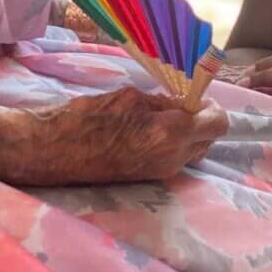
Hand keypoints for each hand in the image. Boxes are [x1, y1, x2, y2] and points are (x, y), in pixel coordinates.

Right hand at [0, 87, 228, 185]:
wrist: (54, 150)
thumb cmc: (87, 116)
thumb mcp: (131, 98)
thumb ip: (163, 103)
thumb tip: (182, 104)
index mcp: (170, 134)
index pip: (217, 123)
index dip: (211, 105)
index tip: (197, 93)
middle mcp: (172, 158)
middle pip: (209, 140)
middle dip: (203, 119)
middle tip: (183, 102)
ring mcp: (161, 172)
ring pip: (194, 151)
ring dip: (189, 132)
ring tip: (165, 115)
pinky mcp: (148, 178)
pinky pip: (176, 159)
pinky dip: (175, 143)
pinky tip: (153, 129)